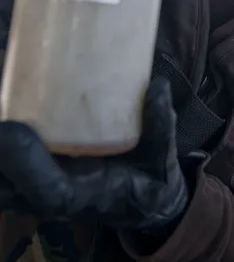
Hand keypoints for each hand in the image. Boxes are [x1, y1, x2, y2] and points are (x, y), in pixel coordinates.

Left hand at [0, 78, 188, 233]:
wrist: (145, 202)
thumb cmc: (151, 178)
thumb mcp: (162, 154)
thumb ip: (160, 123)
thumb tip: (157, 84)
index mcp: (89, 194)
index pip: (50, 190)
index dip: (27, 165)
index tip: (13, 129)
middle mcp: (59, 197)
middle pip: (13, 189)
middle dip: (1, 157)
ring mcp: (44, 191)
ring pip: (6, 184)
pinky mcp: (38, 179)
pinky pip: (9, 175)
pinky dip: (4, 148)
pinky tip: (2, 113)